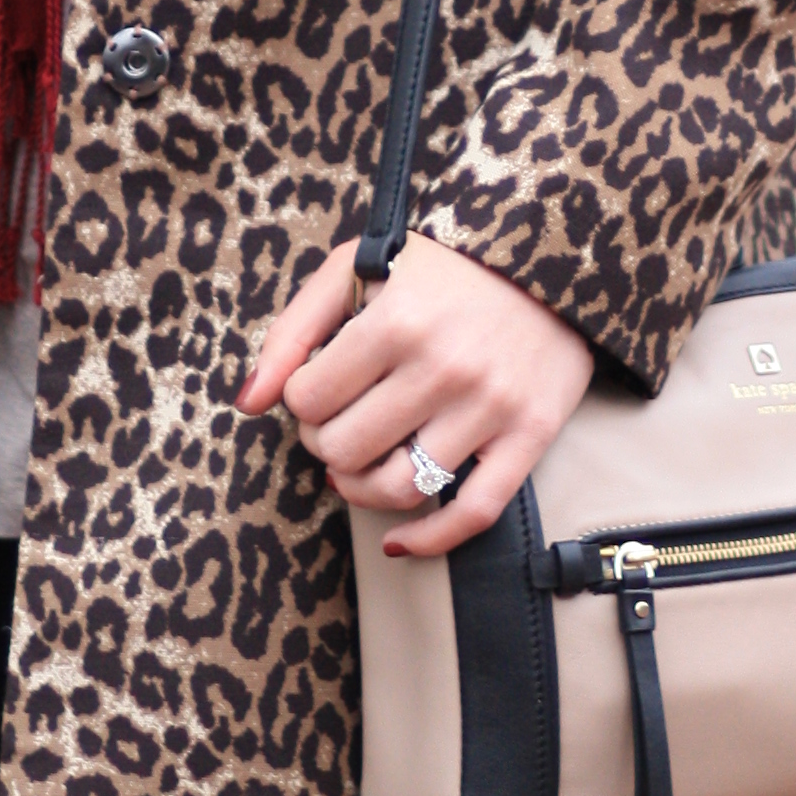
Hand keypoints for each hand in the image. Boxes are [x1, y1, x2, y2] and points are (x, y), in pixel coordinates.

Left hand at [238, 231, 595, 558]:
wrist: (548, 256)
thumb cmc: (441, 264)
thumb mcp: (357, 267)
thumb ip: (294, 330)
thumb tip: (248, 402)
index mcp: (397, 320)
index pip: (309, 399)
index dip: (300, 399)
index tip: (316, 386)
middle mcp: (444, 368)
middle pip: (347, 449)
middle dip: (325, 443)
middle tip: (335, 423)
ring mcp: (490, 407)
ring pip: (399, 488)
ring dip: (361, 489)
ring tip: (359, 465)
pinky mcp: (529, 435)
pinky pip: (473, 513)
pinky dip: (428, 538)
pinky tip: (399, 540)